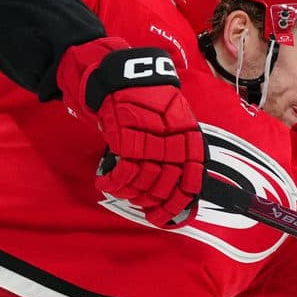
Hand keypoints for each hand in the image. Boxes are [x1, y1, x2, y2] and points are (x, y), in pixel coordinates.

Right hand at [58, 37, 205, 227]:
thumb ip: (180, 156)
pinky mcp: (129, 140)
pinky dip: (113, 183)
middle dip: (147, 201)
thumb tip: (179, 194)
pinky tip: (105, 182)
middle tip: (137, 201)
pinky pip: (123, 175)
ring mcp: (153, 144)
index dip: (175, 208)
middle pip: (163, 189)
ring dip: (128, 193)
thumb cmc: (152, 105)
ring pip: (143, 185)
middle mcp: (176, 146)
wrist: (128, 79)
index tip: (162, 217)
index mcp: (192, 144)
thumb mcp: (178, 126)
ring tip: (120, 189)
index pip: (190, 186)